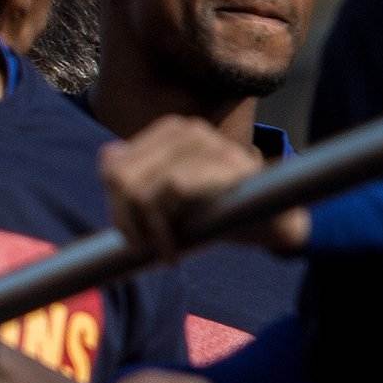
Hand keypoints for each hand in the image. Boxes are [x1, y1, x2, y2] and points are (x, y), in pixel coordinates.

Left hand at [100, 117, 305, 260]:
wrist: (274, 224)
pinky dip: (165, 230)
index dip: (115, 206)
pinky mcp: (228, 165)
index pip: (112, 167)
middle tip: (143, 247)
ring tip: (163, 251)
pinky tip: (175, 252)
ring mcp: (210, 144)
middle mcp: (188, 130)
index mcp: (171, 132)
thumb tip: (107, 155)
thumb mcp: (169, 199)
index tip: (133, 235)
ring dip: (145, 230)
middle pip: (121, 177)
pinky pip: (172, 190)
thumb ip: (138, 179)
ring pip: (141, 187)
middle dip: (125, 221)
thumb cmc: (218, 212)